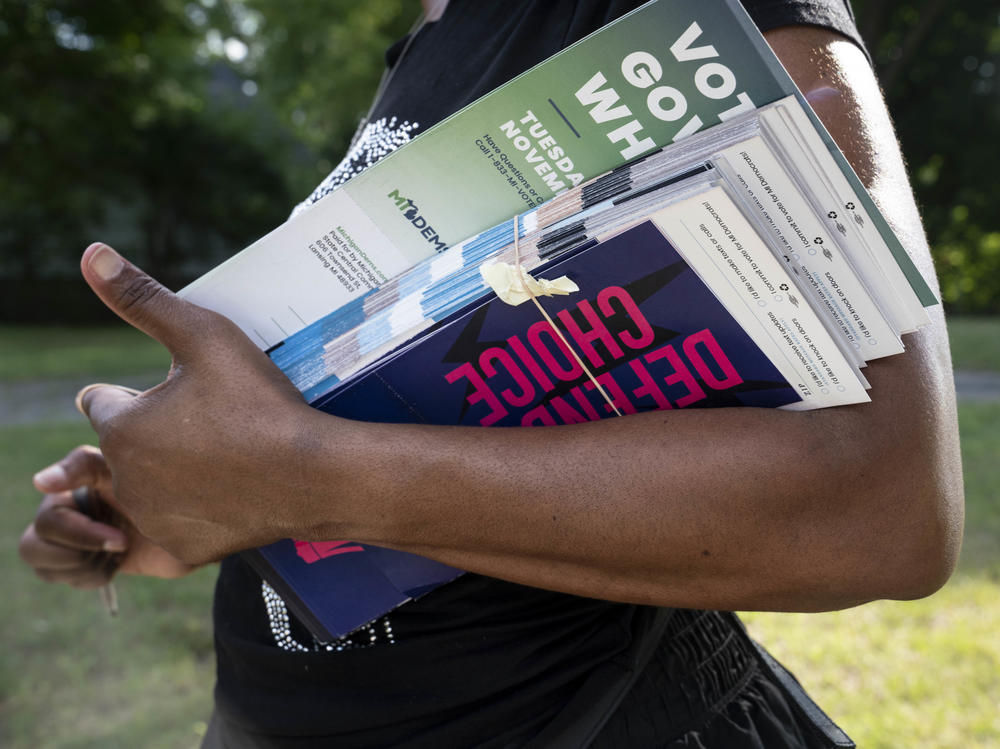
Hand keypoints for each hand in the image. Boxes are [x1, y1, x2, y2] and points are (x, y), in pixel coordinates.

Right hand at [19, 446, 193, 585]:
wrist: (197, 522)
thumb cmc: (164, 486)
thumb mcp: (128, 469)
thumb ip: (83, 467)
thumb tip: (39, 482)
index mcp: (68, 489)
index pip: (48, 521)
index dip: (83, 535)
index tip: (121, 539)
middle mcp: (62, 513)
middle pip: (32, 547)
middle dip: (81, 554)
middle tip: (121, 544)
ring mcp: (70, 541)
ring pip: (45, 568)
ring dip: (89, 567)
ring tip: (121, 549)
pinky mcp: (83, 562)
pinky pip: (70, 580)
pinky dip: (96, 576)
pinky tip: (119, 560)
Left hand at [74, 243, 329, 564]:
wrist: (316, 475)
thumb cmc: (262, 401)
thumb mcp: (207, 336)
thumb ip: (144, 298)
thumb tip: (90, 252)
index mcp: (122, 427)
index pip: (102, 403)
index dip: (139, 394)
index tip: (182, 395)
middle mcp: (124, 479)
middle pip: (120, 449)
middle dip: (148, 436)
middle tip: (207, 426)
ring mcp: (152, 521)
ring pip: (143, 488)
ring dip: (164, 474)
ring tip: (219, 457)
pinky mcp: (179, 551)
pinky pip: (170, 526)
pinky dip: (189, 512)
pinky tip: (225, 492)